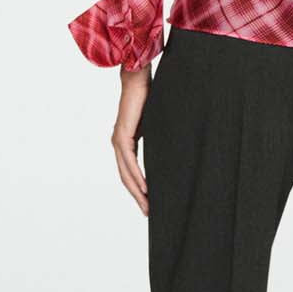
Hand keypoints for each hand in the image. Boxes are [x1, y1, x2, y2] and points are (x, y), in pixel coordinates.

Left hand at [112, 65, 150, 214]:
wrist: (138, 78)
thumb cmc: (149, 96)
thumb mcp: (156, 123)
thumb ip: (159, 137)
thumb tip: (173, 148)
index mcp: (126, 142)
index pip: (130, 171)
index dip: (139, 189)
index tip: (149, 203)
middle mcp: (119, 143)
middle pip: (126, 178)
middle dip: (138, 197)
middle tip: (148, 213)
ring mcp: (118, 141)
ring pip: (126, 173)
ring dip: (137, 192)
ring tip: (148, 206)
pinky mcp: (122, 136)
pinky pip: (129, 162)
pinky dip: (137, 177)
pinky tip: (145, 189)